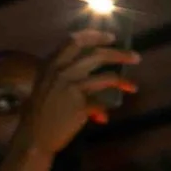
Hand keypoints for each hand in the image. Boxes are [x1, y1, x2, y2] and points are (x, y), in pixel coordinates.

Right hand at [12, 31, 138, 159]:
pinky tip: (103, 118)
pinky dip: (103, 111)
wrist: (34, 135)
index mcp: (51, 63)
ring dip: (123, 82)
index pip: (74, 41)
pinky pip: (101, 104)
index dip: (95, 36)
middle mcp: (61, 71)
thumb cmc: (41, 109)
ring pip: (106, 78)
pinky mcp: (80, 105)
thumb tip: (91, 65)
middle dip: (120, 55)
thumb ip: (65, 71)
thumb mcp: (46, 83)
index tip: (112, 37)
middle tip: (136, 58)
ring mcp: (71, 88)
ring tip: (134, 87)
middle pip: (96, 56)